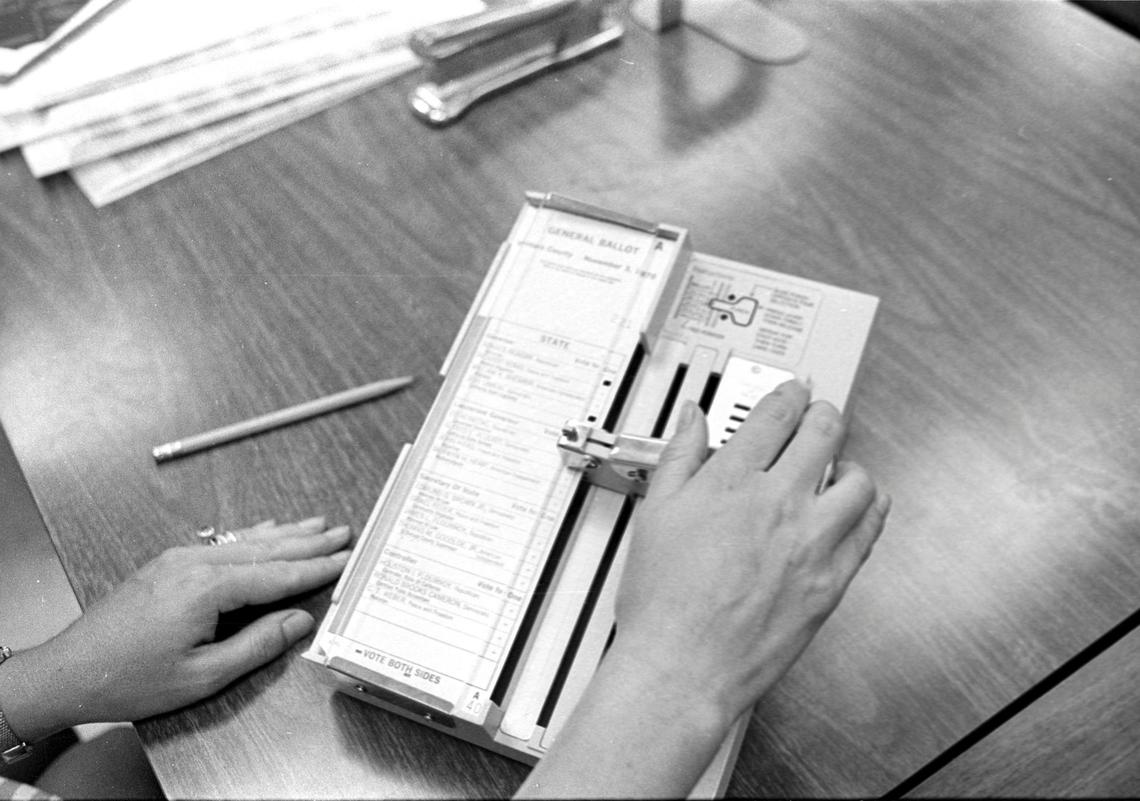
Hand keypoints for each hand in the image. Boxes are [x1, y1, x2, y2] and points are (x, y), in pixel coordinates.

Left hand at [0, 516, 349, 740]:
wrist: (70, 670)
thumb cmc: (131, 678)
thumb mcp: (203, 676)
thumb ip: (257, 645)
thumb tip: (298, 620)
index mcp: (206, 589)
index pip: (277, 574)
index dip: (316, 568)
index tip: (345, 559)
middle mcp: (194, 564)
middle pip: (266, 548)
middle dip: (309, 542)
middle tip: (343, 531)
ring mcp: (179, 559)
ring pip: (245, 541)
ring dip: (285, 533)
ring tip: (317, 524)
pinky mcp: (168, 564)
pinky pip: (223, 543)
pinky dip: (253, 535)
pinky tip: (267, 530)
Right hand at [613, 380, 889, 728]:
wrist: (685, 666)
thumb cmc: (664, 602)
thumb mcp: (655, 515)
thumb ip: (678, 457)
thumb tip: (691, 419)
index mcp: (731, 481)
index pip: (774, 414)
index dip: (787, 394)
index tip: (790, 392)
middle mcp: (778, 503)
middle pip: (823, 433)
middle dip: (823, 414)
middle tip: (818, 415)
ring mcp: (811, 542)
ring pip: (858, 479)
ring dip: (851, 461)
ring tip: (840, 464)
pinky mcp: (832, 580)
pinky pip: (870, 530)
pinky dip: (870, 509)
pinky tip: (858, 508)